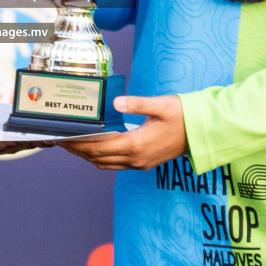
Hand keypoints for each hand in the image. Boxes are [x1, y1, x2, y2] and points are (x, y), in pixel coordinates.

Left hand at [62, 94, 186, 169]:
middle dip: (78, 150)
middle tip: (61, 140)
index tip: (63, 138)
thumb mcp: (161, 105)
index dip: (78, 145)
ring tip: (75, 143)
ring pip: (106, 164)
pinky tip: (97, 146)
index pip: (99, 148)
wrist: (204, 132)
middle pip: (98, 158)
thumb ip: (137, 103)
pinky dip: (102, 157)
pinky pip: (116, 164)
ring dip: (88, 156)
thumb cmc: (183, 116)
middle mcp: (136, 158)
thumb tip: (116, 101)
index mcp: (136, 144)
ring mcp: (140, 163)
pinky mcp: (144, 163)